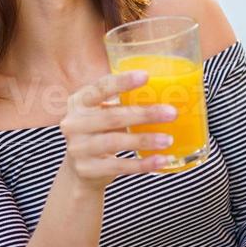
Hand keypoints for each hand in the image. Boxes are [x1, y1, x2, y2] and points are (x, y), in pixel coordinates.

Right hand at [59, 70, 176, 190]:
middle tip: (171, 113)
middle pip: (112, 117)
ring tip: (168, 139)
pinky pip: (119, 166)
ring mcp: (78, 148)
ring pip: (115, 142)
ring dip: (145, 140)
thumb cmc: (98, 133)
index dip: (122, 82)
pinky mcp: (87, 169)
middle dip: (144, 114)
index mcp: (79, 102)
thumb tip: (166, 93)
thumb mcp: (101, 113)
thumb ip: (121, 103)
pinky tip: (161, 160)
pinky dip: (143, 164)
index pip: (100, 88)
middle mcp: (74, 123)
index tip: (145, 76)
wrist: (79, 170)